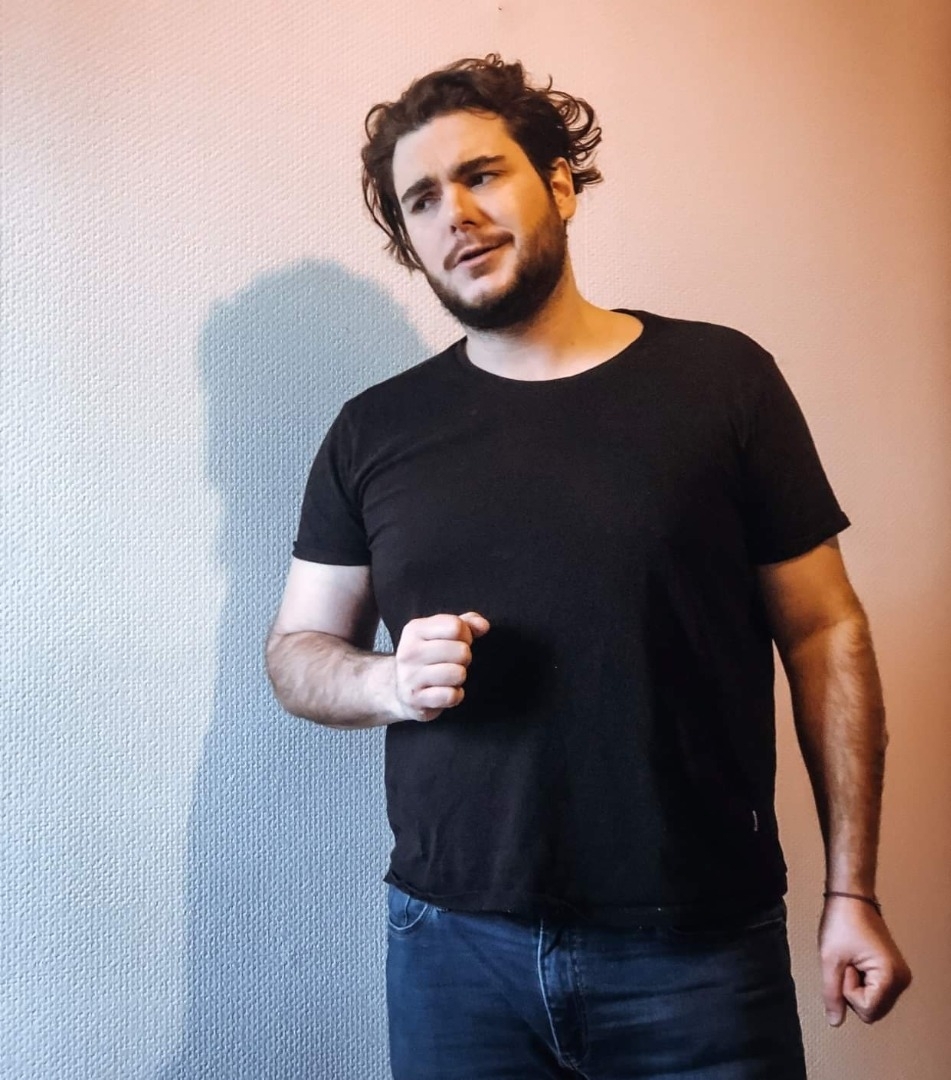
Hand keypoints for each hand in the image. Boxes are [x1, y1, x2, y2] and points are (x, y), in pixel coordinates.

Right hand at [392, 611, 489, 721]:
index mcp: (415, 629)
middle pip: (461, 651)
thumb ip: (465, 623)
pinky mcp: (416, 699)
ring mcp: (410, 677)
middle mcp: (409, 651)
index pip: (455, 626)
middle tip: (452, 662)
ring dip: (459, 677)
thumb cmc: (427, 657)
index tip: (458, 642)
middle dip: (464, 657)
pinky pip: (452, 696)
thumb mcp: (441, 633)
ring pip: (458, 674)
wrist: (398, 689)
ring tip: (448, 676)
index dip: (466, 635)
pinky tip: (444, 691)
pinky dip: (455, 695)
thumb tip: (483, 625)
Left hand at [819, 895, 911, 1025]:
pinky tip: (857, 961)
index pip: (865, 1010)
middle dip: (853, 990)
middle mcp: (902, 980)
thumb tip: (835, 1022)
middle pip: (871, 1011)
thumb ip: (832, 994)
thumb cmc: (842, 922)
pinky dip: (861, 981)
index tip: (846, 963)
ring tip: (852, 959)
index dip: (848, 989)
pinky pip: (874, 991)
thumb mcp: (830, 960)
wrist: (851, 897)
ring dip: (856, 986)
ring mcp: (900, 976)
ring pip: (872, 1003)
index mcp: (891, 977)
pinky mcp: (894, 972)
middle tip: (848, 961)